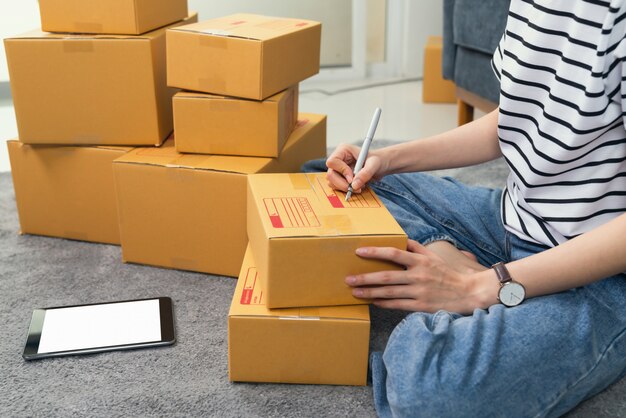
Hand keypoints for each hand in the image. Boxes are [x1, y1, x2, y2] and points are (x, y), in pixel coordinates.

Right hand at [325, 144, 384, 192]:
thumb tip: (354, 185)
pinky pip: (336, 187)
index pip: (332, 162)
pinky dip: (345, 190)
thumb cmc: (377, 161)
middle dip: (342, 183)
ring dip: (344, 188)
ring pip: (331, 182)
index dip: (341, 171)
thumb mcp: (374, 165)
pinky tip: (356, 187)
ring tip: (358, 187)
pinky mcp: (339, 178)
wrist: (380, 166)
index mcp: (343, 150)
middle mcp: (338, 159)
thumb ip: (365, 173)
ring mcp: (337, 169)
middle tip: (354, 188)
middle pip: (330, 174)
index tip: (352, 178)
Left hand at [346, 240, 497, 313]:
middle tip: (348, 278)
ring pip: (389, 292)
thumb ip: (416, 248)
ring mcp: (419, 292)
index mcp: (420, 261)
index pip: (393, 253)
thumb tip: (400, 239)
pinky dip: (383, 303)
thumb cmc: (449, 273)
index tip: (358, 252)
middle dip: (365, 277)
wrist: (469, 292)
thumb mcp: (434, 256)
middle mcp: (418, 276)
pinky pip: (398, 305)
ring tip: (355, 292)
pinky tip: (372, 301)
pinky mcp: (421, 306)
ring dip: (370, 292)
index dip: (375, 252)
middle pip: (386, 276)